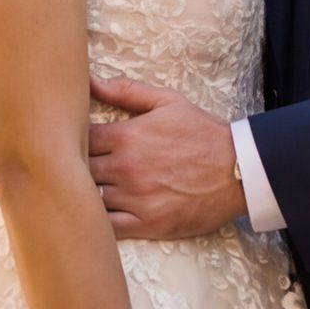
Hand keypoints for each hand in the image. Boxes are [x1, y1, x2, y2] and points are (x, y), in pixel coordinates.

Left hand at [86, 77, 245, 240]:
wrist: (240, 170)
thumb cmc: (203, 134)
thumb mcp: (167, 102)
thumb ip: (126, 91)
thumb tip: (89, 81)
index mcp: (126, 136)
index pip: (77, 137)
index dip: (69, 140)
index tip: (70, 142)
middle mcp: (126, 167)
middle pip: (76, 169)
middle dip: (71, 168)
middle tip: (70, 168)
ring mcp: (135, 198)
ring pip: (88, 198)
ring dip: (82, 194)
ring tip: (79, 191)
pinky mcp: (146, 224)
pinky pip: (107, 228)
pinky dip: (97, 223)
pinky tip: (96, 216)